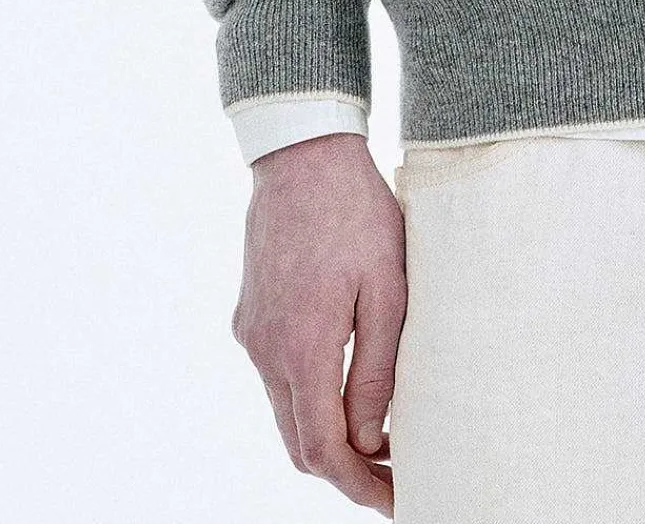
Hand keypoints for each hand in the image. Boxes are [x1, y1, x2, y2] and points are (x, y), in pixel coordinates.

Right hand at [230, 131, 406, 512]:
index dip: (358, 484)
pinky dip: (307, 400)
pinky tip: (344, 391)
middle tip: (391, 479)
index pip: (324, 449)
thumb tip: (373, 439)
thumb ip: (378, 370)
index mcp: (303, 349)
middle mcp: (266, 351)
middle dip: (343, 471)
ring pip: (285, 414)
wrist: (302, 156)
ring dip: (325, 436)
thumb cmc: (358, 214)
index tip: (395, 499)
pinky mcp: (250, 317)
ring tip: (378, 440)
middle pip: (298, 443)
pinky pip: (276, 379)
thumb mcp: (388, 289)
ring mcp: (252, 334)